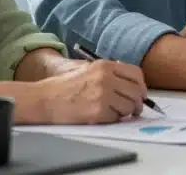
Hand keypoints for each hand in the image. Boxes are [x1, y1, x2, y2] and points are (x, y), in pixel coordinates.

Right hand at [33, 60, 147, 124]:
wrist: (44, 99)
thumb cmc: (64, 87)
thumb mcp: (88, 70)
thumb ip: (110, 73)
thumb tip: (132, 84)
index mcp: (105, 65)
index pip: (136, 74)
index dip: (141, 86)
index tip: (140, 94)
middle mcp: (106, 78)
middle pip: (137, 91)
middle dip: (138, 103)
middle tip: (134, 109)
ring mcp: (103, 94)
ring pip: (129, 106)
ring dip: (125, 112)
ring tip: (113, 112)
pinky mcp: (98, 111)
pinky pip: (116, 118)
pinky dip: (112, 119)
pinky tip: (101, 116)